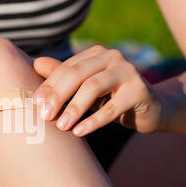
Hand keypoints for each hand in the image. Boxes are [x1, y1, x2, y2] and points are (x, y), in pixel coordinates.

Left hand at [33, 45, 164, 135]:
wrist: (151, 110)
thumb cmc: (110, 99)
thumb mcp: (84, 90)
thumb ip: (62, 76)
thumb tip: (36, 63)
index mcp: (96, 54)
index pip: (66, 68)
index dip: (49, 86)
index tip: (35, 105)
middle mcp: (112, 57)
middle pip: (77, 74)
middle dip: (58, 95)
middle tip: (44, 116)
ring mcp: (128, 72)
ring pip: (93, 87)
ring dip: (74, 108)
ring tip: (61, 126)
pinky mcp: (140, 91)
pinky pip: (112, 107)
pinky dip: (93, 121)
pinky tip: (79, 132)